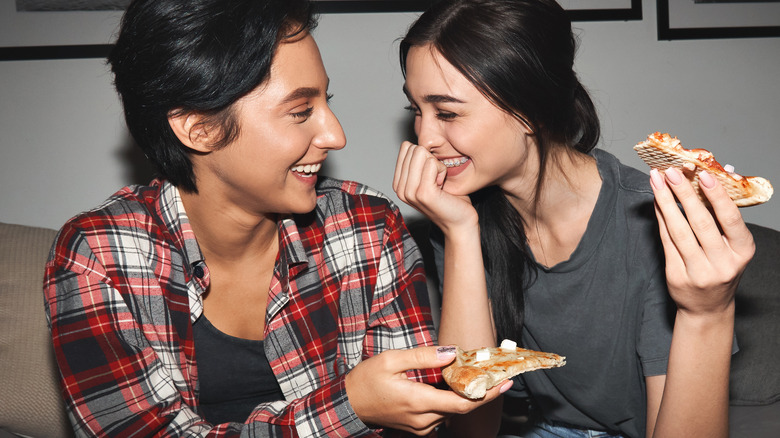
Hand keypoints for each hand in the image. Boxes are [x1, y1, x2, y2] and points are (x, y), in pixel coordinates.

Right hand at [346, 345, 509, 435]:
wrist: (349, 404)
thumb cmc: (366, 381)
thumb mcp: (391, 360)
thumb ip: (422, 357)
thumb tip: (451, 353)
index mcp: (419, 401)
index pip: (462, 404)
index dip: (487, 395)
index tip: (505, 382)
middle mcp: (424, 420)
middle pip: (462, 408)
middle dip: (480, 390)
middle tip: (494, 372)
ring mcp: (421, 427)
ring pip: (452, 411)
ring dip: (464, 394)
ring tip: (473, 374)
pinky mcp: (419, 428)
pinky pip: (442, 415)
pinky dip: (451, 401)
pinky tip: (451, 385)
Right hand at [392, 141, 477, 233]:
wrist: (459, 222)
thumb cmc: (448, 199)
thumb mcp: (427, 177)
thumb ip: (417, 163)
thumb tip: (411, 143)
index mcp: (398, 184)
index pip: (406, 148)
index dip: (424, 156)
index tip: (430, 175)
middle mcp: (400, 189)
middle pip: (413, 149)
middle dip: (430, 160)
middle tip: (436, 180)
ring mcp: (410, 192)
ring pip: (421, 153)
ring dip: (437, 165)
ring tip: (439, 183)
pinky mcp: (423, 193)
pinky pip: (433, 163)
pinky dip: (442, 171)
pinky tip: (442, 186)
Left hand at [650, 168, 753, 316]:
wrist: (707, 306)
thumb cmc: (721, 267)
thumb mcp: (732, 246)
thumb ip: (721, 218)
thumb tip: (706, 179)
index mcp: (742, 251)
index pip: (730, 220)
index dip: (717, 196)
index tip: (704, 175)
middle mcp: (722, 263)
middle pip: (700, 223)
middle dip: (683, 194)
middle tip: (670, 172)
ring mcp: (698, 271)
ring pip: (679, 231)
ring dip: (666, 202)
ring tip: (657, 181)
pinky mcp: (676, 275)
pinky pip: (666, 241)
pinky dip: (660, 218)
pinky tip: (656, 201)